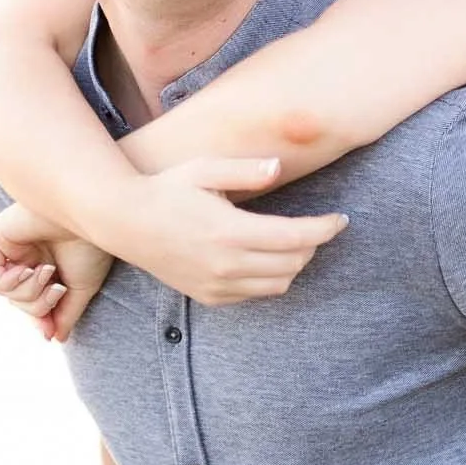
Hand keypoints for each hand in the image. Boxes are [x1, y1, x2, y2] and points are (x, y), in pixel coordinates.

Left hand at [0, 200, 114, 341]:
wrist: (87, 214)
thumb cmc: (90, 247)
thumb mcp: (82, 289)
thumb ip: (65, 313)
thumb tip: (55, 338)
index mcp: (52, 267)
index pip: (36, 303)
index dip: (41, 318)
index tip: (50, 331)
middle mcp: (32, 257)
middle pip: (20, 301)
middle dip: (38, 305)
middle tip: (57, 289)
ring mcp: (15, 249)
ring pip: (6, 291)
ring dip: (28, 291)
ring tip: (47, 273)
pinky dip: (9, 281)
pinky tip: (28, 270)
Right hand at [116, 157, 348, 304]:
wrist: (124, 222)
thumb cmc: (166, 188)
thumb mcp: (204, 169)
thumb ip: (245, 170)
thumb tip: (278, 167)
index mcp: (229, 231)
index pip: (295, 238)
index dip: (325, 229)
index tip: (341, 219)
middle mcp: (225, 264)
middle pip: (293, 263)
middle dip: (313, 244)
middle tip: (316, 226)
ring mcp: (216, 285)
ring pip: (278, 284)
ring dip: (295, 264)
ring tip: (293, 242)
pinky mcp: (209, 296)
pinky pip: (255, 295)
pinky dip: (270, 278)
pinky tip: (265, 257)